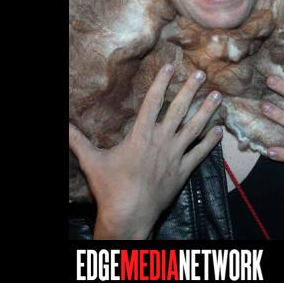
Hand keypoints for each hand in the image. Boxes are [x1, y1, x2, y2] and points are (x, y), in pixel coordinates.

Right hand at [69, 64, 222, 238]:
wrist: (129, 215)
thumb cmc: (110, 188)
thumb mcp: (92, 161)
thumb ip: (78, 141)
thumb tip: (63, 126)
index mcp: (141, 135)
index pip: (153, 101)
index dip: (161, 82)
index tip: (169, 66)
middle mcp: (161, 140)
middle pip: (179, 109)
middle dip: (190, 89)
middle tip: (201, 74)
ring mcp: (175, 155)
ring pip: (194, 128)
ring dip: (207, 111)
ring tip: (218, 96)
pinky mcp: (183, 171)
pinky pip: (200, 153)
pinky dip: (210, 142)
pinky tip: (219, 131)